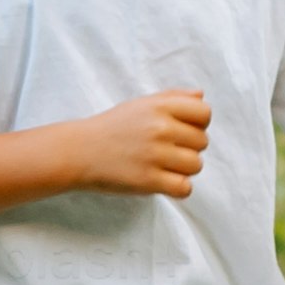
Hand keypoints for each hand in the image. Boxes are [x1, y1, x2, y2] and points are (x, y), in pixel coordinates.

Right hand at [70, 89, 210, 198]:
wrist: (80, 151)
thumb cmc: (113, 127)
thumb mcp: (141, 104)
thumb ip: (173, 97)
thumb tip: (201, 96)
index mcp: (160, 106)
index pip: (204, 114)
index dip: (198, 124)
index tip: (182, 131)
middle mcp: (160, 128)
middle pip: (202, 142)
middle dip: (188, 148)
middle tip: (165, 150)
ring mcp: (155, 155)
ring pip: (196, 165)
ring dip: (183, 169)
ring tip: (163, 166)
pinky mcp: (149, 180)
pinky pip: (185, 188)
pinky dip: (178, 187)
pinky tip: (163, 181)